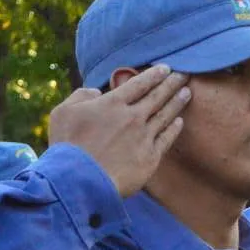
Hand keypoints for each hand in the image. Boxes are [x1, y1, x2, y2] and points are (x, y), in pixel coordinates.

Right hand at [48, 66, 189, 197]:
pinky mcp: (150, 157)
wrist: (80, 180)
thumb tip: (97, 92)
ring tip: (187, 92)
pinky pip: (166, 139)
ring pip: (165, 115)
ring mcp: (143, 137)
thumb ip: (81, 96)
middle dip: (172, 83)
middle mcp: (132, 117)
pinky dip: (174, 128)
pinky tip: (180, 121)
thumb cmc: (67, 146)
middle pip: (157, 96)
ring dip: (177, 102)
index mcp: (112, 104)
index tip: (165, 68)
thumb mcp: (63, 112)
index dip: (153, 75)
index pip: (138, 84)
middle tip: (185, 74)